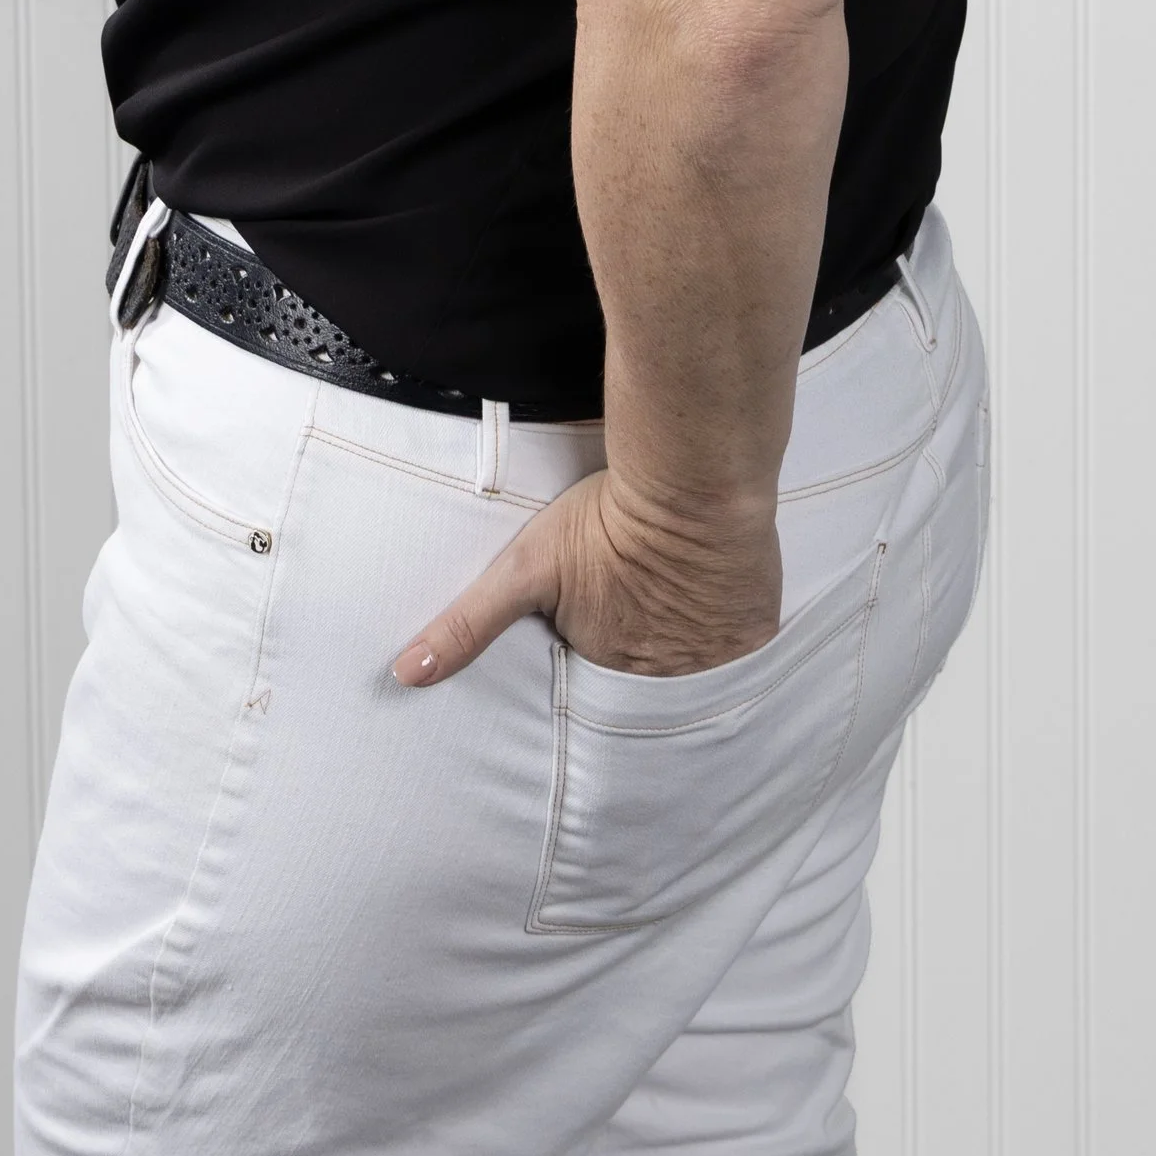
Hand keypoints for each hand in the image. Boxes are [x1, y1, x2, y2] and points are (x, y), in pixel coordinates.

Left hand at [390, 468, 780, 687]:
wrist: (690, 479)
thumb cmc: (605, 518)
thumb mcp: (522, 569)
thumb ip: (465, 625)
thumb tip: (403, 674)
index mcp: (605, 666)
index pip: (598, 674)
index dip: (599, 643)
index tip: (603, 616)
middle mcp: (662, 675)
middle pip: (647, 674)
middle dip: (641, 650)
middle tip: (641, 604)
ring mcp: (712, 657)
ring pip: (695, 664)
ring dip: (685, 641)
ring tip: (677, 598)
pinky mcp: (751, 632)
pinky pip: (740, 650)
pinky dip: (729, 632)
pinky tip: (716, 598)